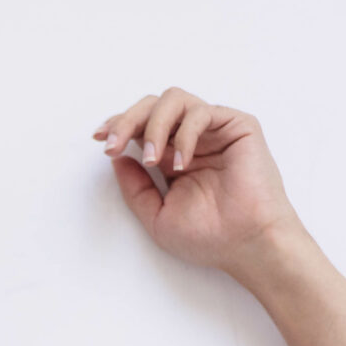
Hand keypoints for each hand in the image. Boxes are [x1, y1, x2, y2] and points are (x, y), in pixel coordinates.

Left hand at [94, 87, 306, 276]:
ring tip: (151, 159)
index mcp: (171, 157)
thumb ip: (134, 187)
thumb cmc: (209, 237)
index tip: (99, 139)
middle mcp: (191, 139)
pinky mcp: (237, 125)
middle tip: (113, 144)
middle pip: (152, 106)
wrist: (246, 245)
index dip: (118, 125)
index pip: (140, 126)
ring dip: (154, 125)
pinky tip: (181, 163)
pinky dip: (184, 134)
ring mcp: (213, 131)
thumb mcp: (156, 215)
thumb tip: (117, 157)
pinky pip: (201, 112)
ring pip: (174, 99)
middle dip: (126, 121)